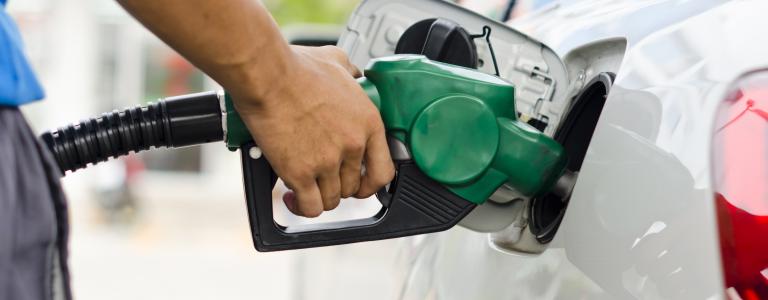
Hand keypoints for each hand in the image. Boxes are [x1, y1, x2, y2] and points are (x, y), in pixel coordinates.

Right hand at [232, 46, 394, 217]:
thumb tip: (354, 74)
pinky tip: (293, 197)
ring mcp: (328, 161)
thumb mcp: (338, 62)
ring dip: (318, 196)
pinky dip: (301, 207)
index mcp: (368, 122)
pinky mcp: (301, 173)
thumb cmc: (296, 68)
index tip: (361, 184)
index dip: (371, 183)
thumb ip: (352, 73)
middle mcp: (352, 145)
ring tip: (305, 186)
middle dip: (337, 186)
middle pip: (353, 188)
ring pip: (331, 200)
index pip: (384, 170)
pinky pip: (310, 207)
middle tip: (322, 177)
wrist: (268, 76)